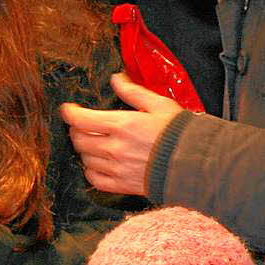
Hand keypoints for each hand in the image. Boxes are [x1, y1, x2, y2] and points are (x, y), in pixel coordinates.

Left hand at [61, 73, 183, 195]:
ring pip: (85, 159)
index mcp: (122, 125)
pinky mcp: (122, 185)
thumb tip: (116, 79)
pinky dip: (91, 171)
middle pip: (79, 140)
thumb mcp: (159, 105)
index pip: (81, 120)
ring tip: (93, 143)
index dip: (69, 113)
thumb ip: (133, 92)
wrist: (196, 165)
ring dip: (85, 150)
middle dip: (76, 130)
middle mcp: (115, 148)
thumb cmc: (180, 133)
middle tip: (82, 126)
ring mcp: (116, 169)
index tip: (68, 109)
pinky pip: (95, 179)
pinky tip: (98, 164)